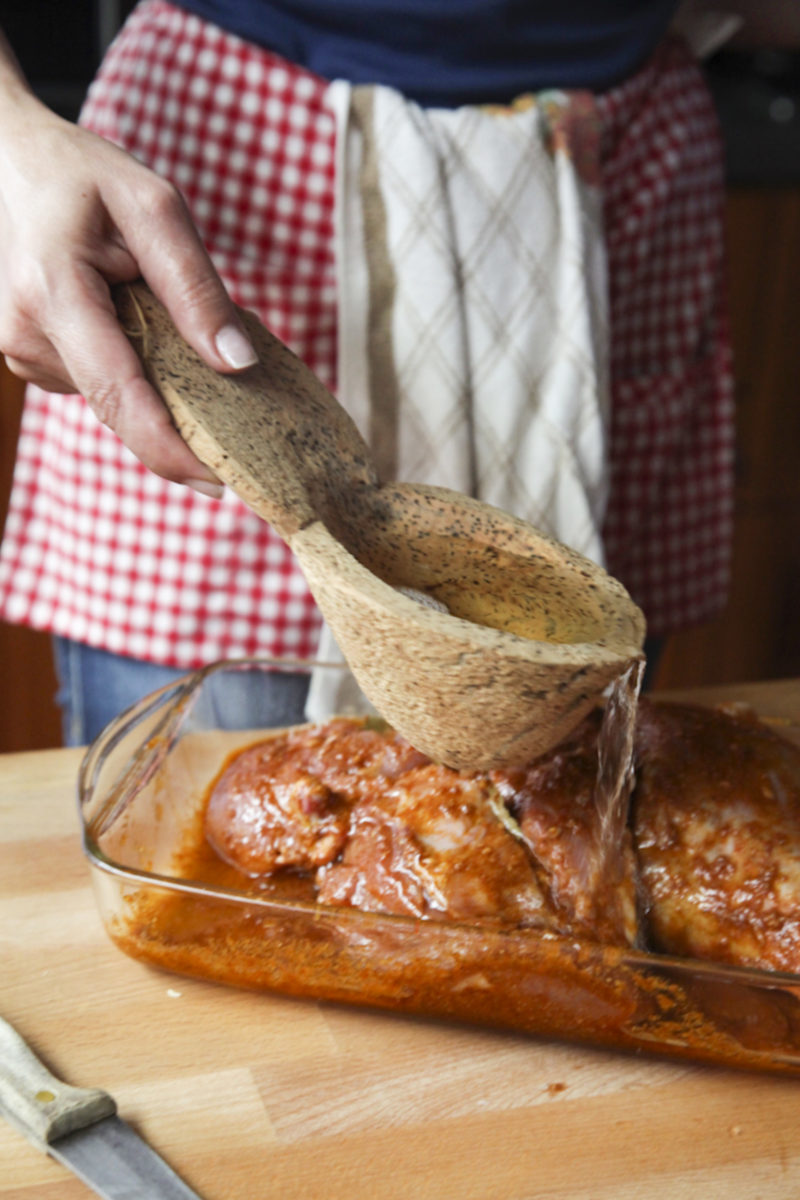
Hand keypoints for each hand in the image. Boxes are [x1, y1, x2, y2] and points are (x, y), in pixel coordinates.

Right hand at [0, 71, 256, 491]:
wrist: (7, 162)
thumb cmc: (83, 177)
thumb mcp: (155, 208)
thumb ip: (196, 288)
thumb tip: (238, 364)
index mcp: (55, 294)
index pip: (119, 395)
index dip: (170, 450)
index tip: (220, 484)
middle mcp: (27, 335)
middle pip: (118, 410)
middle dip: (179, 432)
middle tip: (236, 445)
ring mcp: (22, 353)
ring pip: (111, 399)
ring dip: (157, 385)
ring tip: (175, 336)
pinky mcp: (31, 359)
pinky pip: (99, 384)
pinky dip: (133, 371)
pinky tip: (141, 332)